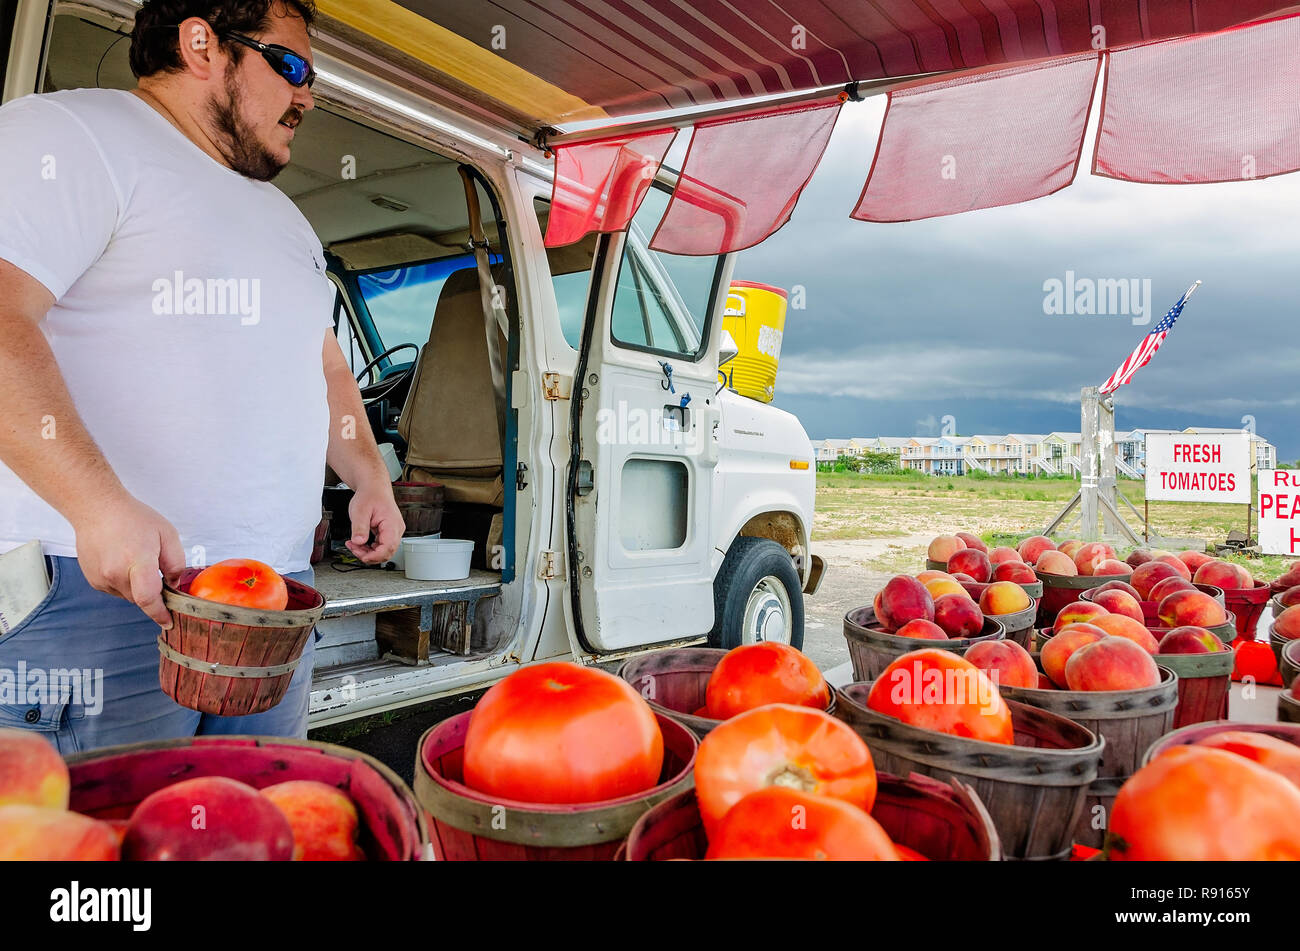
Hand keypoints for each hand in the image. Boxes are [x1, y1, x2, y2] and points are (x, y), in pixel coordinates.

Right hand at [72, 493, 186, 627]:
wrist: (97, 509)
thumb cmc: (132, 518)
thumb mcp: (167, 535)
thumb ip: (176, 563)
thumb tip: (174, 584)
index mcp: (137, 561)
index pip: (148, 598)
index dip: (160, 613)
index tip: (169, 621)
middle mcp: (116, 573)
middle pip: (141, 599)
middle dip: (153, 593)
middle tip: (157, 572)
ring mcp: (101, 578)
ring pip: (128, 596)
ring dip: (138, 587)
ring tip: (136, 559)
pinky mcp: (94, 580)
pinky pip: (116, 590)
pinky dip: (125, 582)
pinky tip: (123, 562)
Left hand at [346, 482, 403, 563]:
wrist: (374, 488)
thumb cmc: (369, 495)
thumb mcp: (360, 511)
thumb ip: (359, 527)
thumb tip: (358, 542)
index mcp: (392, 524)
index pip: (388, 547)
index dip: (375, 556)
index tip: (362, 557)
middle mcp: (396, 529)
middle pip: (387, 552)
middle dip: (369, 555)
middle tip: (354, 548)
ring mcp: (393, 531)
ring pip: (383, 551)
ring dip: (368, 552)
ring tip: (354, 544)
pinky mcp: (389, 532)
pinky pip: (381, 546)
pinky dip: (370, 548)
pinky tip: (360, 543)